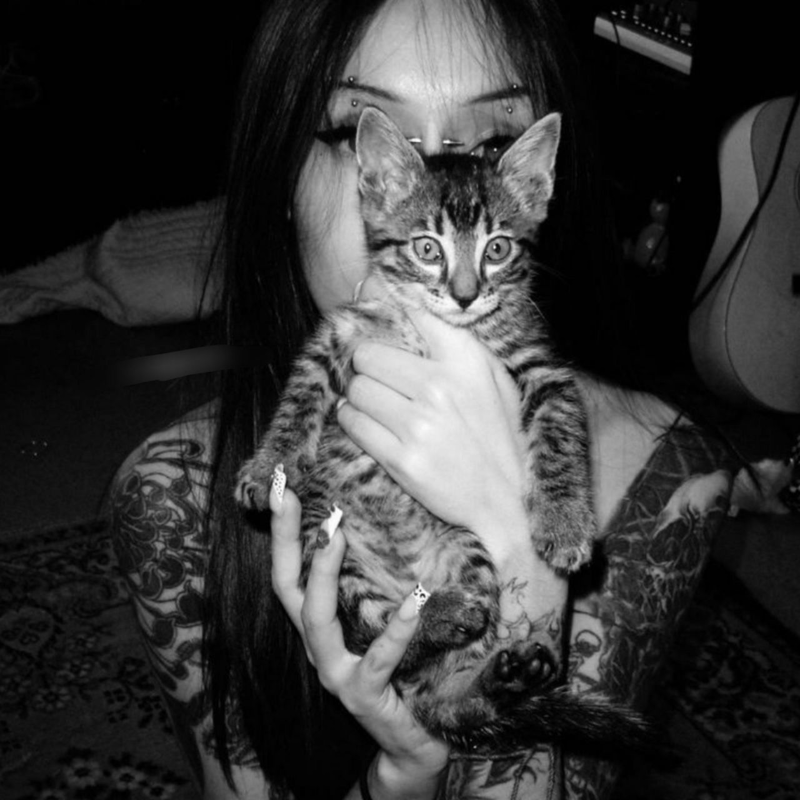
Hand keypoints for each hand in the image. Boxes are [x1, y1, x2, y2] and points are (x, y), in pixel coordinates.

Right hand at [269, 487, 448, 789]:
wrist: (411, 740)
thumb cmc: (399, 672)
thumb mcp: (376, 622)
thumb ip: (371, 585)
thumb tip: (382, 524)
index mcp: (319, 625)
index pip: (288, 571)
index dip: (281, 530)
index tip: (280, 483)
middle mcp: (317, 646)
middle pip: (288, 587)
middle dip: (286, 539)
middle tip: (290, 494)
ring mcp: (336, 672)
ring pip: (316, 620)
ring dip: (323, 575)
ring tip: (335, 536)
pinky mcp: (364, 695)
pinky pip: (378, 659)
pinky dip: (396, 629)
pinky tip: (415, 600)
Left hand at [337, 309, 528, 553]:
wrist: (507, 502)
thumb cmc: (497, 435)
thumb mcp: (491, 377)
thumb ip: (450, 340)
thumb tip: (401, 299)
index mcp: (465, 361)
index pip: (411, 313)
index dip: (385, 306)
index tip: (372, 304)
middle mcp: (440, 387)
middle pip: (367, 354)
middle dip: (367, 365)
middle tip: (378, 377)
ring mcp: (419, 425)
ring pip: (356, 389)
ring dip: (359, 396)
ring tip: (376, 404)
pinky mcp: (403, 460)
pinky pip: (354, 424)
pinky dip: (353, 421)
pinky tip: (369, 424)